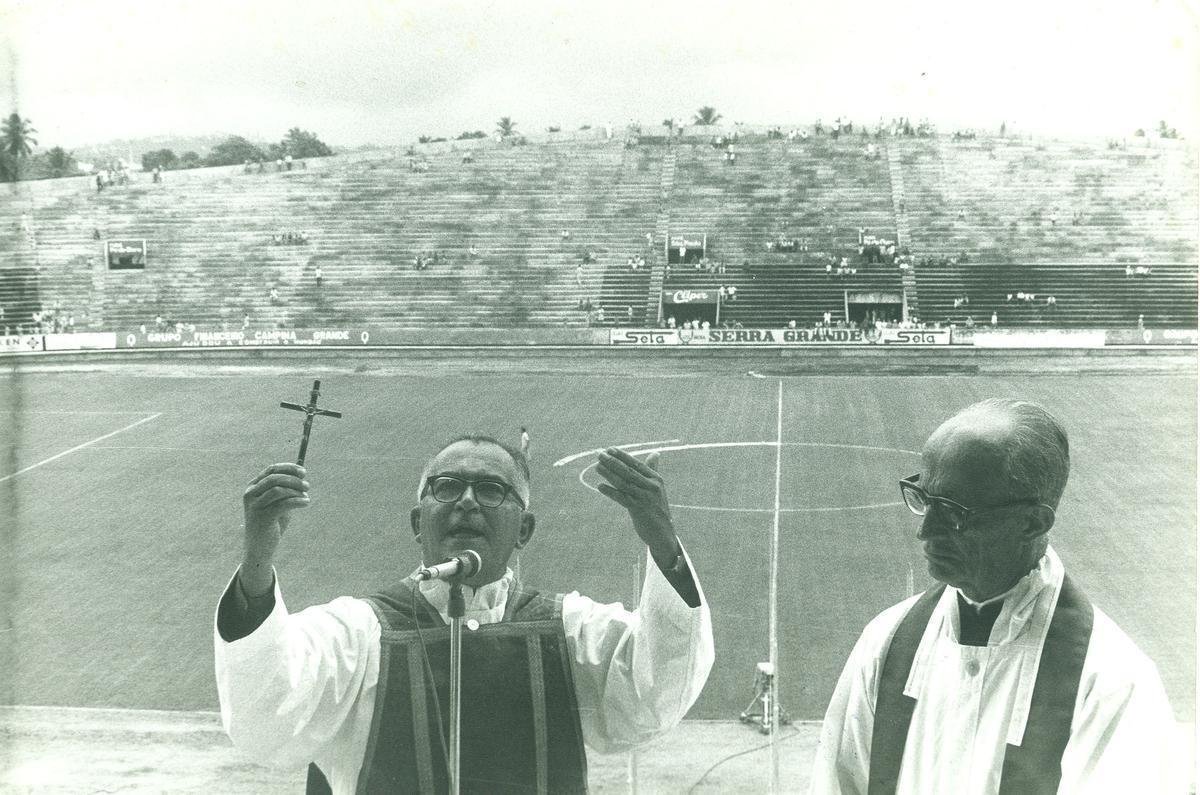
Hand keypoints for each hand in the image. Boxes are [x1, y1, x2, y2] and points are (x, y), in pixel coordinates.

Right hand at [239, 464, 309, 595]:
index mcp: (253, 487)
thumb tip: (301, 474)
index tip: (303, 472)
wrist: (260, 548)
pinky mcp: (262, 518)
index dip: (289, 468)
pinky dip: (297, 501)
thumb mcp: (278, 503)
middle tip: (307, 486)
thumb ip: (286, 489)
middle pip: (274, 478)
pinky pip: (283, 504)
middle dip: (294, 479)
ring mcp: (255, 506)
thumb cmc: (272, 523)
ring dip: (296, 491)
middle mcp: (250, 494)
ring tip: (306, 496)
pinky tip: (305, 503)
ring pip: (278, 490)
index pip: (271, 470)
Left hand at [596, 448, 679, 565]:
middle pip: (628, 472)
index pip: (636, 464)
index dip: (622, 456)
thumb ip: (653, 469)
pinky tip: (600, 486)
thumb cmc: (657, 507)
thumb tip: (655, 453)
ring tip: (597, 467)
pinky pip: (622, 498)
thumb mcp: (657, 487)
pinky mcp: (639, 510)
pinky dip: (610, 492)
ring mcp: (645, 498)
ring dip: (609, 474)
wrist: (663, 532)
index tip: (609, 449)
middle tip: (599, 455)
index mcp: (656, 479)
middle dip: (613, 462)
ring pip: (624, 483)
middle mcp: (651, 487)